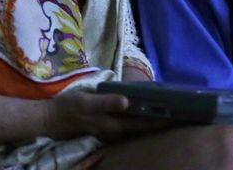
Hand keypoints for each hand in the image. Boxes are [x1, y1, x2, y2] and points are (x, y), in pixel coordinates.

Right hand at [46, 90, 172, 142]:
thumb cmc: (68, 108)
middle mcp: (115, 130)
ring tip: (172, 112)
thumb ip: (106, 102)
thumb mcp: (85, 102)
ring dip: (154, 120)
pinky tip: (147, 111)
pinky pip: (129, 124)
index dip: (162, 120)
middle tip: (183, 113)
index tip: (180, 114)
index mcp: (114, 125)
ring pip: (138, 127)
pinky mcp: (107, 126)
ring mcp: (111, 130)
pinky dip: (141, 118)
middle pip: (144, 127)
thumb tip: (126, 102)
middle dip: (163, 121)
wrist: (50, 118)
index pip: (144, 124)